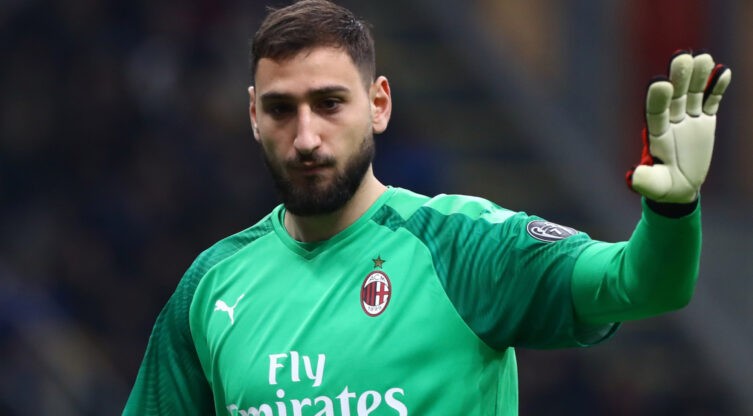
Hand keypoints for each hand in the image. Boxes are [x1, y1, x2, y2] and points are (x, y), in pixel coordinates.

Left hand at [626, 52, 731, 202]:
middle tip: (682, 57)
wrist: (680, 186)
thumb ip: (646, 181)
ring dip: (699, 76)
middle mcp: (671, 120)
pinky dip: (717, 88)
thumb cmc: (663, 187)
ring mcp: (688, 118)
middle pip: (675, 95)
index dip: (658, 98)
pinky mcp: (704, 120)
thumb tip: (634, 176)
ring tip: (705, 58)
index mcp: (656, 134)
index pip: (656, 112)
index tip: (661, 83)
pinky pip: (711, 101)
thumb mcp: (655, 186)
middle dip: (679, 77)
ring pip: (694, 93)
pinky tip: (724, 72)